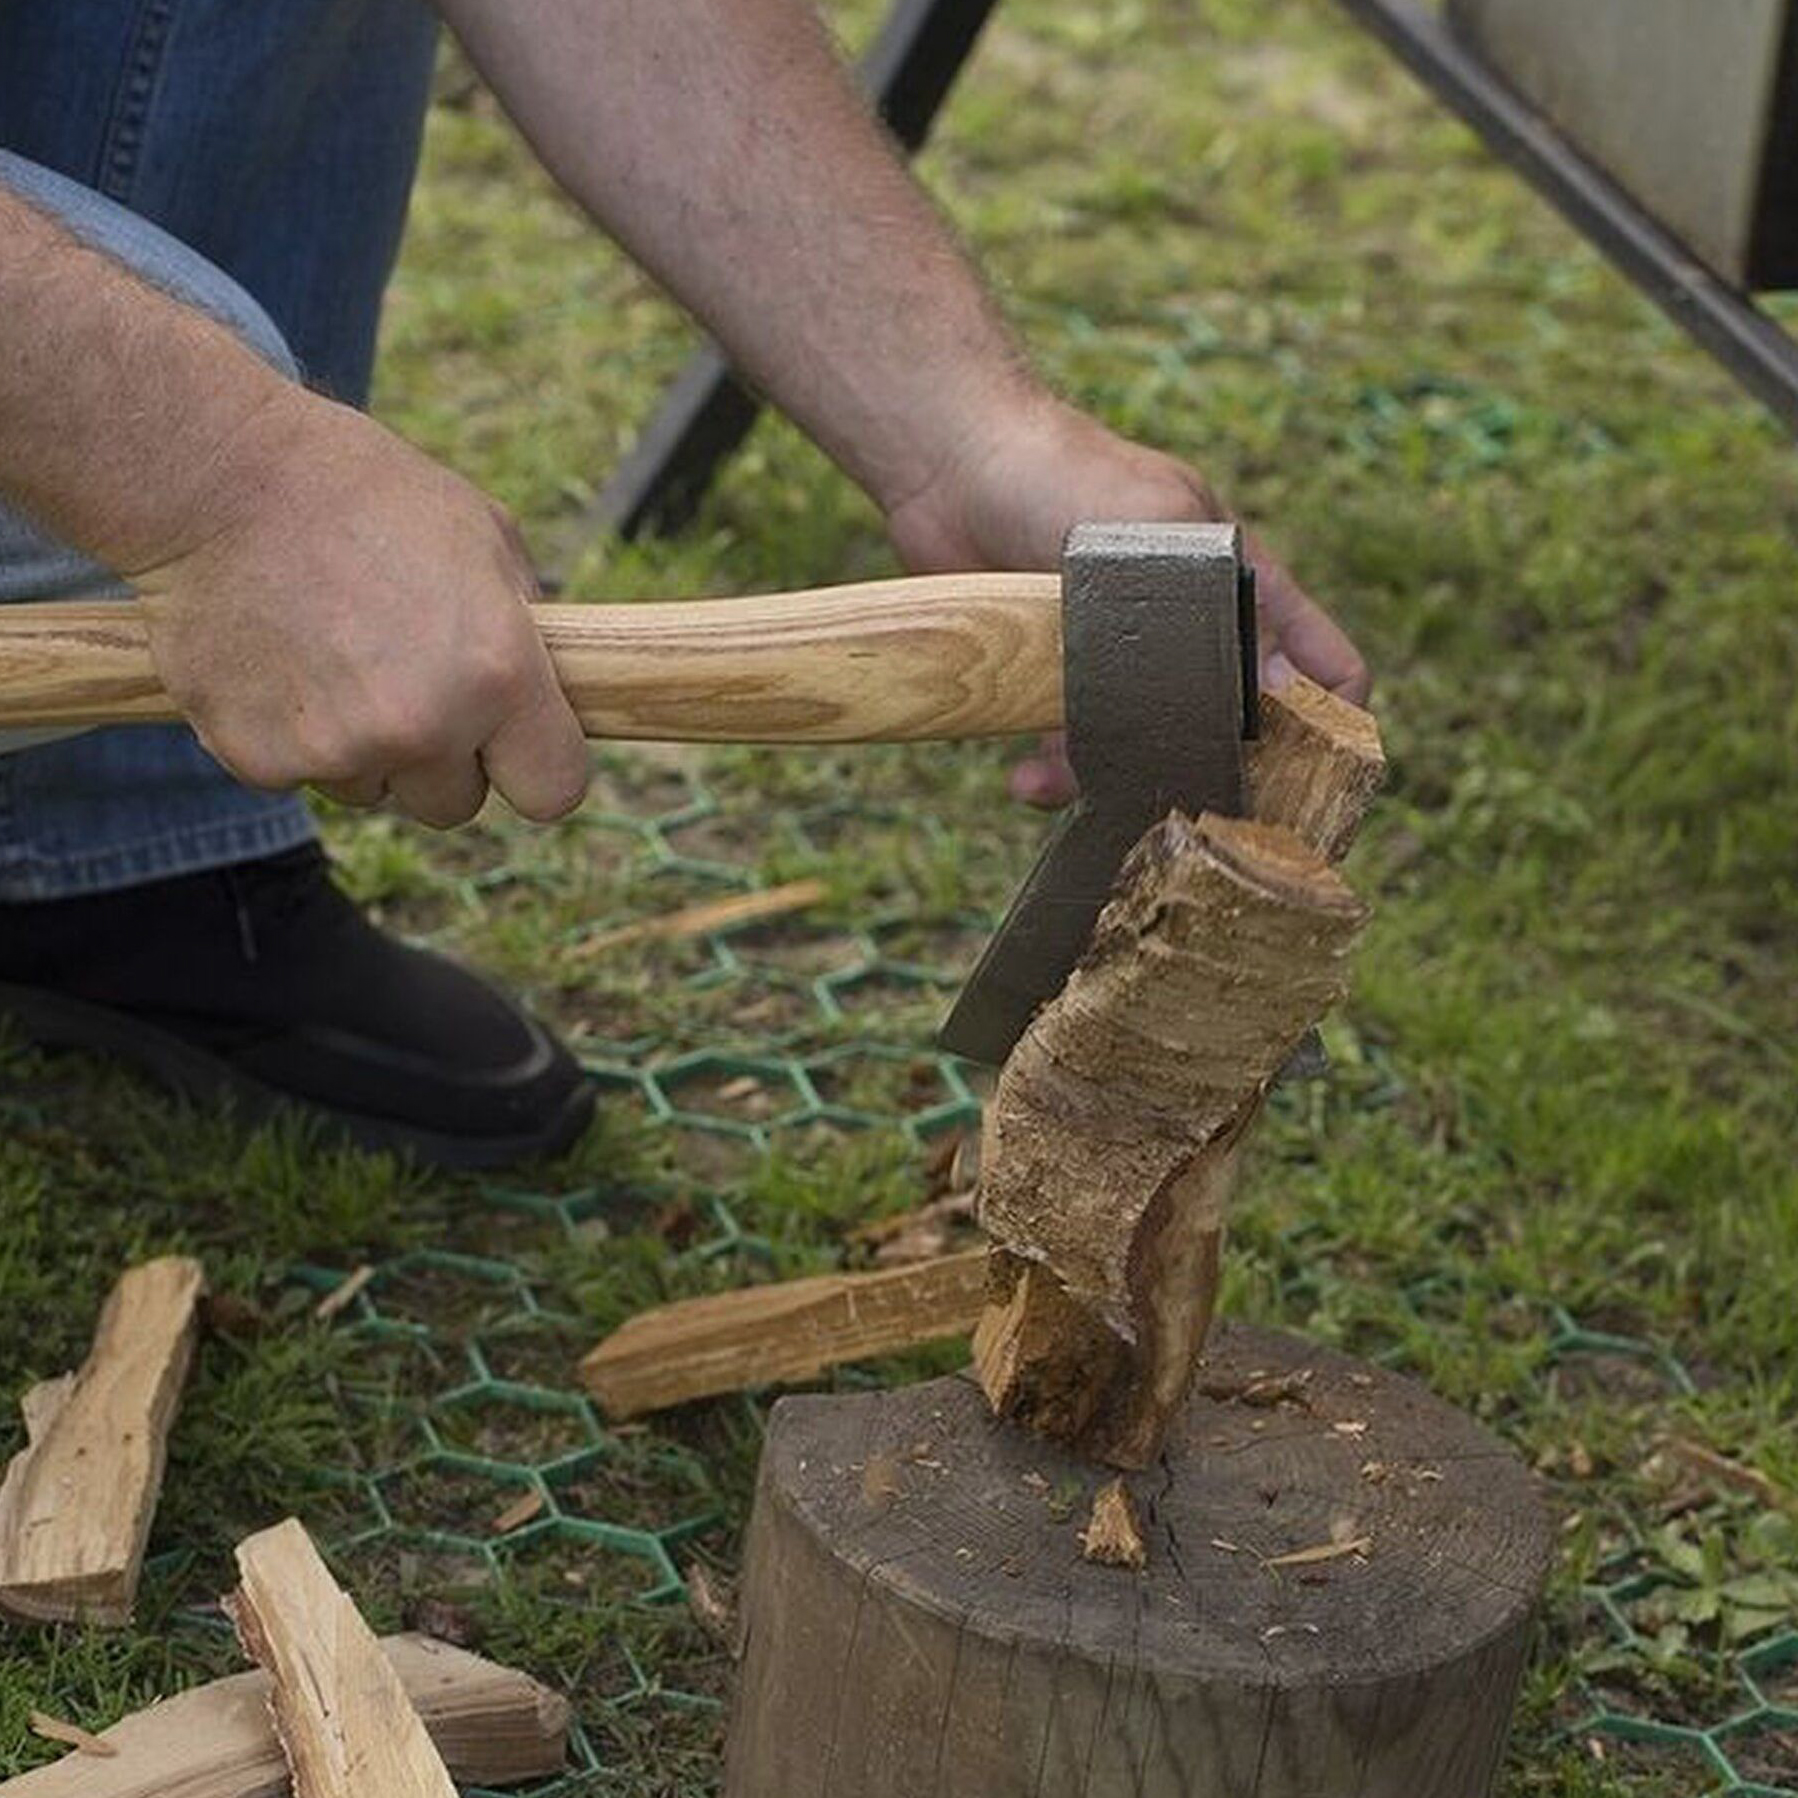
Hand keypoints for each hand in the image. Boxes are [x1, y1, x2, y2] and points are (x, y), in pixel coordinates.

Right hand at [128, 388, 589, 827]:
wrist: (216, 479)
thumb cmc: (364, 494)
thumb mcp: (483, 537)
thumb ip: (525, 633)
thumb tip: (546, 693)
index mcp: (498, 674)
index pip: (554, 790)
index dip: (535, 769)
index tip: (513, 749)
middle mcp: (424, 727)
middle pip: (456, 804)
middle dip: (440, 759)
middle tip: (403, 679)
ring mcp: (337, 750)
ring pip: (374, 791)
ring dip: (362, 748)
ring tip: (331, 653)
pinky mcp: (259, 760)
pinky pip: (298, 776)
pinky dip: (289, 736)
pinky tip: (277, 661)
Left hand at [885, 398, 1368, 806]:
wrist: (949, 466)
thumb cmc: (1061, 473)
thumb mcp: (1158, 527)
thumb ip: (1215, 604)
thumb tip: (1279, 691)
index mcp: (1243, 587)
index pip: (1324, 667)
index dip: (1330, 727)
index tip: (1308, 785)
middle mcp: (1193, 633)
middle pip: (1233, 733)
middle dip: (1208, 779)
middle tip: (1179, 818)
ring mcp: (1125, 662)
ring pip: (1147, 753)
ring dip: (1114, 783)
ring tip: (1060, 785)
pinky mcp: (1060, 682)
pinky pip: (1075, 750)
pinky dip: (1057, 774)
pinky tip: (1026, 778)